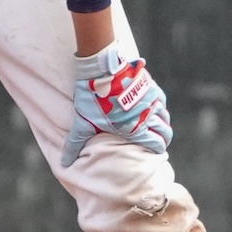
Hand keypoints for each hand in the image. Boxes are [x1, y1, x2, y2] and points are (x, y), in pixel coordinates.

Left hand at [60, 45, 172, 168]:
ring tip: (158, 127)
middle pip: (166, 131)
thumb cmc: (93, 99)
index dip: (158, 149)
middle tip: (159, 142)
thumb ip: (75, 144)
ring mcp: (151, 99)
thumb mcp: (83, 124)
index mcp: (136, 129)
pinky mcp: (150, 85)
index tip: (155, 152)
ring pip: (165, 116)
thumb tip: (65, 163)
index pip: (157, 144)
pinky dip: (160, 106)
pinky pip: (161, 99)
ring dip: (163, 123)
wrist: (101, 68)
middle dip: (164, 139)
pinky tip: (155, 107)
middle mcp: (148, 115)